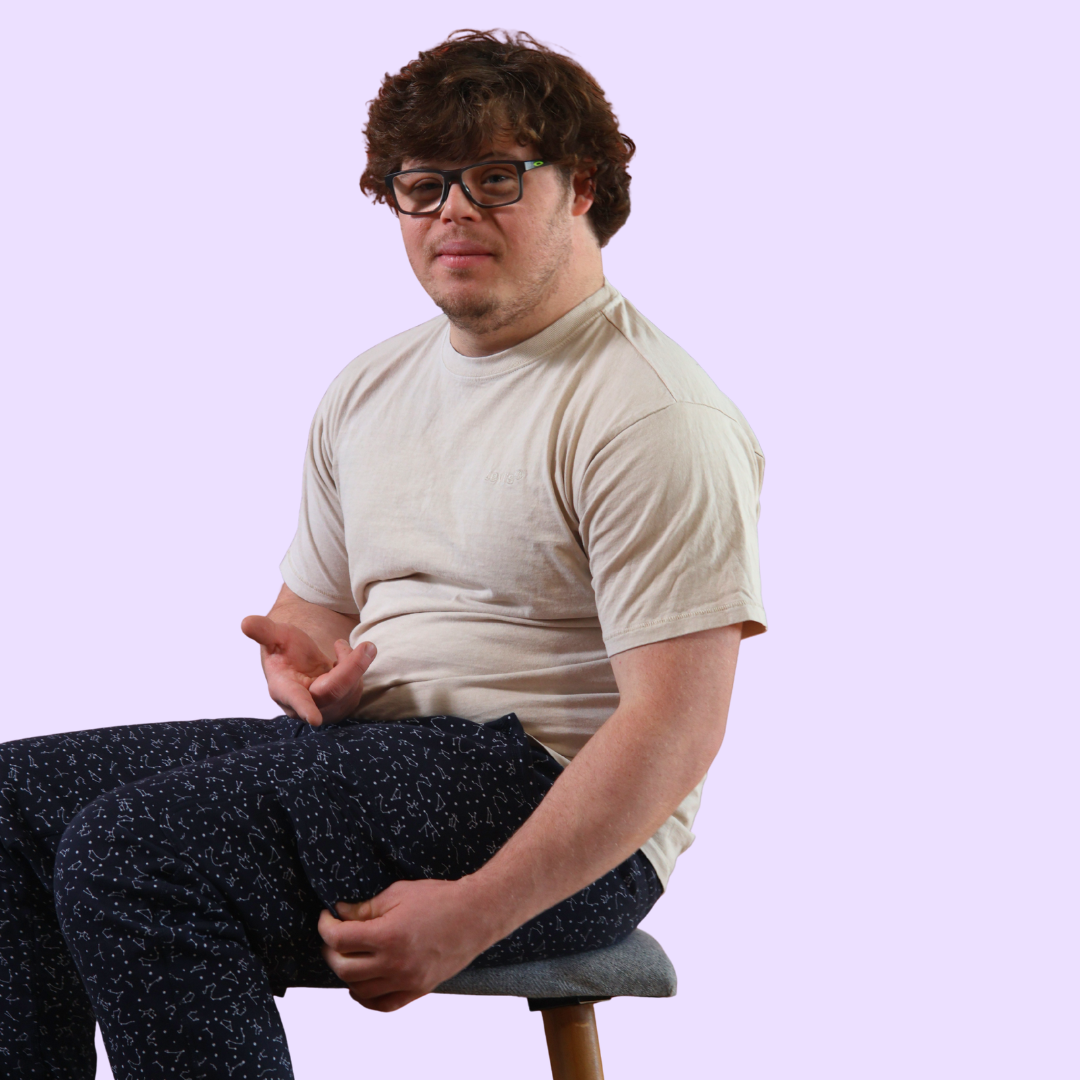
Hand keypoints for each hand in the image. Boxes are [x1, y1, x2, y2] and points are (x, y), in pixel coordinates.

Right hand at [240, 615, 375, 725]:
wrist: (299, 662)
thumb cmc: (285, 651)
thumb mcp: (276, 637)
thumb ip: (264, 631)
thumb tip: (245, 622)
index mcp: (284, 689)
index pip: (295, 699)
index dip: (304, 708)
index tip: (314, 720)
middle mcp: (306, 703)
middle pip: (334, 690)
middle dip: (352, 667)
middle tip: (368, 646)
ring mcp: (326, 707)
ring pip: (350, 687)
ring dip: (353, 661)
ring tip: (339, 645)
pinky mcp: (342, 704)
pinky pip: (357, 686)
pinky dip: (356, 665)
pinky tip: (343, 657)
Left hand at [318, 878, 500, 1011]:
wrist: (475, 915)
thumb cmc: (440, 899)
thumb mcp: (399, 893)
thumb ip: (366, 908)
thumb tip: (340, 914)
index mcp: (388, 935)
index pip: (340, 939)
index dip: (326, 927)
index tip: (327, 917)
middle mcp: (395, 963)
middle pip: (343, 968)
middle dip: (330, 951)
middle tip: (333, 937)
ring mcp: (407, 980)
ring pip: (359, 990)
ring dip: (346, 973)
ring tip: (348, 956)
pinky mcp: (418, 990)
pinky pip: (382, 1005)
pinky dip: (366, 997)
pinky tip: (362, 983)